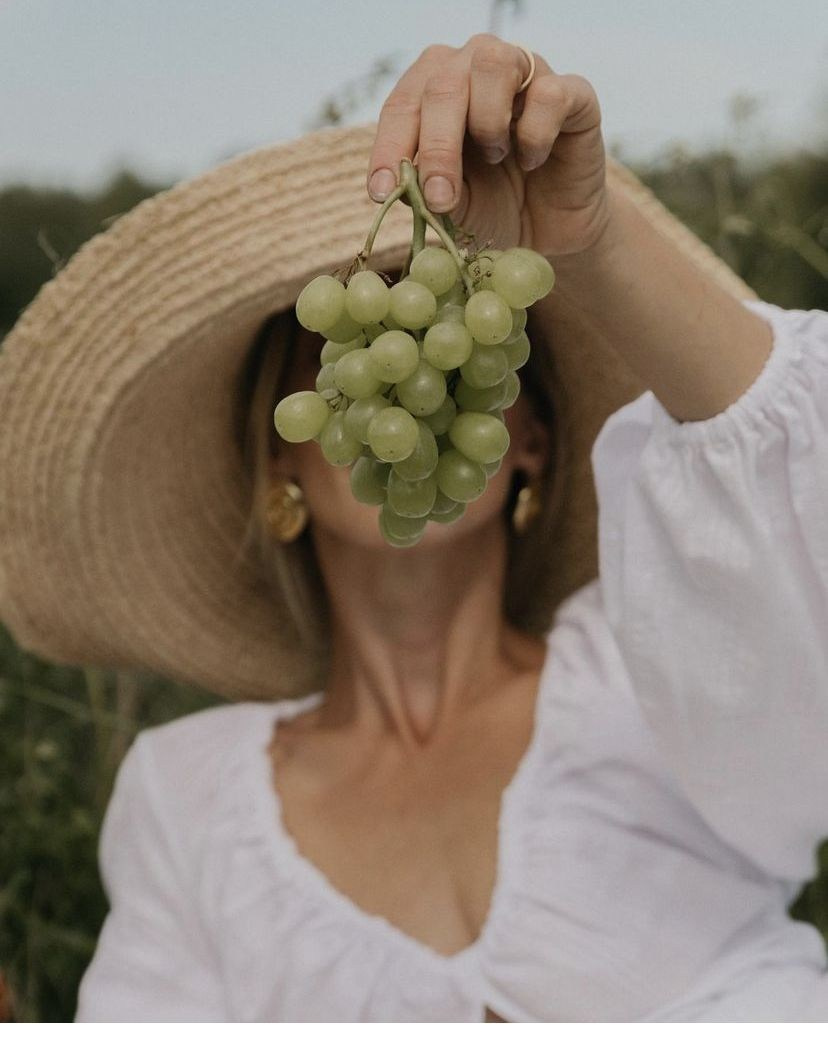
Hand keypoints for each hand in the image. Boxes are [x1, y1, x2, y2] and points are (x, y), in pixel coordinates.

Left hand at [367, 34, 609, 258]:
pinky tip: (534, 161)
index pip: (402, 104)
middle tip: (439, 198)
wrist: (550, 232)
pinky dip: (535, 135)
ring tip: (496, 157)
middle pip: (443, 83)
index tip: (380, 193)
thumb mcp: (453, 207)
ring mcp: (526, 72)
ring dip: (487, 122)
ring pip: (493, 63)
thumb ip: (427, 190)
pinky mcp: (572, 93)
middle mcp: (476, 66)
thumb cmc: (493, 208)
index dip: (389, 147)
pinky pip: (549, 94)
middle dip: (436, 147)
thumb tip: (402, 184)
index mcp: (436, 88)